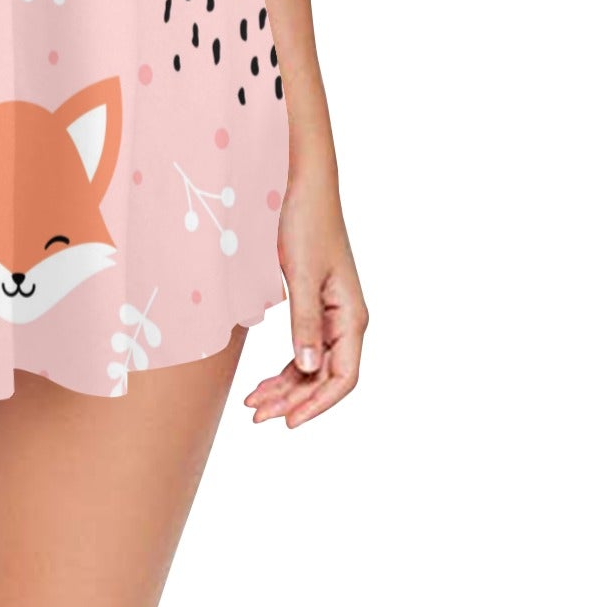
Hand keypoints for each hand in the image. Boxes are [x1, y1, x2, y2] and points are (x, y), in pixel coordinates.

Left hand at [245, 160, 367, 427]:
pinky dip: (285, 367)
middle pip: (325, 377)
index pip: (343, 377)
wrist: (302, 184)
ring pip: (312, 366)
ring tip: (253, 403)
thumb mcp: (301, 273)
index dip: (318, 404)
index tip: (288, 421)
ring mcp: (331, 313)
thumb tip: (308, 369)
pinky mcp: (314, 304)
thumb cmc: (305, 222)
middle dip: (293, 400)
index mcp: (352, 316)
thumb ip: (305, 322)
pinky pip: (304, 347)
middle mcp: (346, 319)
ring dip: (286, 388)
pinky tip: (264, 380)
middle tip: (256, 414)